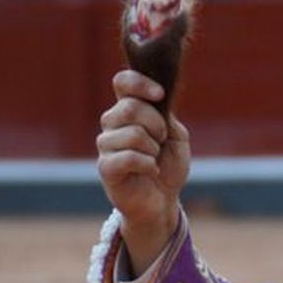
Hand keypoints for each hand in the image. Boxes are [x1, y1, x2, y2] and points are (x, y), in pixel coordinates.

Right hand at [97, 70, 189, 273]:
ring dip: (153, 148)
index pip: (122, 82)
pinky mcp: (106, 167)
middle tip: (161, 140)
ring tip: (154, 159)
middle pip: (129, 108)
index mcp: (129, 110)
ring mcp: (106, 145)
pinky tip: (150, 171)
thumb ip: (165, 116)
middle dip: (155, 124)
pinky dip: (148, 165)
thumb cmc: (167, 165)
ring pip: (132, 134)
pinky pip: (128, 157)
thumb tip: (155, 103)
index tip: (160, 94)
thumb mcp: (176, 136)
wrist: (163, 199)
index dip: (139, 83)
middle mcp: (112, 124)